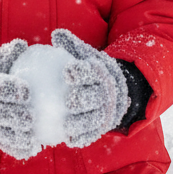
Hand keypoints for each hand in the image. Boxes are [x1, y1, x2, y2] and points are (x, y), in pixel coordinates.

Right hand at [0, 39, 37, 158]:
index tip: (26, 91)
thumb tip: (23, 44)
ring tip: (34, 136)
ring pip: (2, 134)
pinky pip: (5, 145)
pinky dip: (18, 148)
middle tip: (31, 117)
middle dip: (15, 117)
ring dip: (18, 137)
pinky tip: (33, 147)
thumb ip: (10, 53)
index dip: (11, 90)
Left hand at [51, 29, 128, 147]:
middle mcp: (107, 93)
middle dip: (84, 99)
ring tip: (66, 125)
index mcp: (101, 73)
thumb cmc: (91, 70)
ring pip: (96, 119)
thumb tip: (56, 34)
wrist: (116, 91)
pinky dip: (83, 137)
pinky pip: (93, 134)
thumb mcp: (85, 56)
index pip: (92, 72)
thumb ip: (71, 46)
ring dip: (82, 123)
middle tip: (68, 101)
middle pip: (97, 97)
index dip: (82, 72)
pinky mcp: (103, 127)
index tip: (68, 71)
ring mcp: (106, 111)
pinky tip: (69, 139)